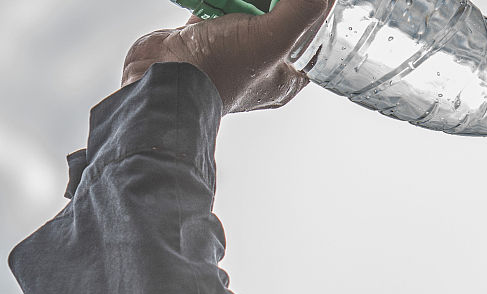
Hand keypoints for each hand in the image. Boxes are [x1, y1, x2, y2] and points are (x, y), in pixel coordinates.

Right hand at [122, 0, 332, 113]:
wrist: (160, 77)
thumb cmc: (218, 71)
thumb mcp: (273, 37)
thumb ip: (304, 11)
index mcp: (285, 78)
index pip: (311, 40)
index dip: (308, 13)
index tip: (296, 3)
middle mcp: (261, 68)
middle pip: (279, 21)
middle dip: (271, 3)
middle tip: (263, 0)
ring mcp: (231, 53)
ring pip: (247, 13)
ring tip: (241, 0)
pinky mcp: (202, 38)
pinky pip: (216, 9)